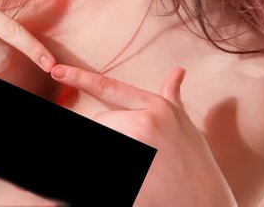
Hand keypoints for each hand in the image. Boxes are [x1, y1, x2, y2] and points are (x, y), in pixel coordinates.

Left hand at [50, 64, 236, 205]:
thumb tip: (178, 71)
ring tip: (141, 167)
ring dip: (114, 149)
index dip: (80, 77)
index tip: (56, 70)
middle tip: (141, 153)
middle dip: (114, 132)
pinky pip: (90, 172)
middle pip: (101, 120)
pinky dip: (75, 183)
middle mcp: (143, 125)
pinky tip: (132, 182)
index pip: (108, 88)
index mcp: (156, 108)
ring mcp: (135, 152)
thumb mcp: (184, 125)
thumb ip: (173, 97)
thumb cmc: (195, 163)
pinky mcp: (129, 182)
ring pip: (101, 138)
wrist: (206, 204)